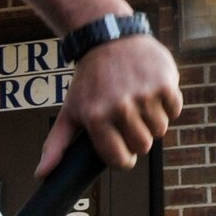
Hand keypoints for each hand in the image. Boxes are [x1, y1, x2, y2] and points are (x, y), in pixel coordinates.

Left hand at [37, 33, 181, 174]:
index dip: (123, 159)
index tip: (122, 152)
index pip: (119, 159)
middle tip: (129, 123)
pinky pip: (175, 110)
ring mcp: (145, 95)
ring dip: (152, 123)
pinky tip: (152, 93)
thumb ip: (55, 145)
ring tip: (139, 106)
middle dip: (137, 140)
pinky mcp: (165, 83)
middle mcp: (121, 107)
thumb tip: (40, 175)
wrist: (110, 41)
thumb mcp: (69, 112)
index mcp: (96, 118)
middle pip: (142, 146)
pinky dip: (168, 106)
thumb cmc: (88, 83)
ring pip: (160, 130)